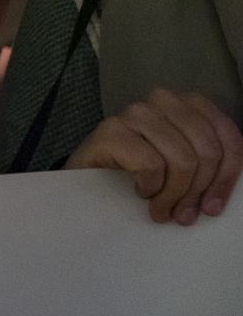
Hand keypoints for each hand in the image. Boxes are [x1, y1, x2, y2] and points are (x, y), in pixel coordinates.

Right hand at [65, 89, 242, 224]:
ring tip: (162, 210)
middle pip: (207, 151)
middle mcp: (162, 100)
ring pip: (182, 160)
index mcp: (187, 105)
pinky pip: (151, 164)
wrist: (87, 177)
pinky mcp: (110, 130)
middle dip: (199, 190)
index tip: (213, 207)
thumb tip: (232, 185)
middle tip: (184, 215)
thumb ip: (208, 163)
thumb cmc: (139, 172)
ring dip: (174, 195)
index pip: (227, 137)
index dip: (228, 176)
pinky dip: (150, 187)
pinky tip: (140, 191)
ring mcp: (134, 113)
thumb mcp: (183, 165)